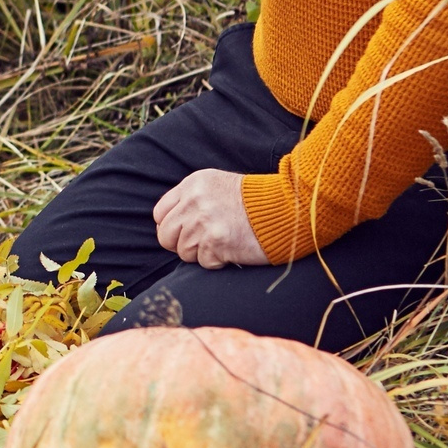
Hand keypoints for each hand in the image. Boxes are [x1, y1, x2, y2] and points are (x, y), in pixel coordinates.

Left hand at [153, 168, 267, 268]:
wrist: (287, 208)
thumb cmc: (255, 201)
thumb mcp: (218, 186)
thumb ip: (193, 200)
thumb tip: (174, 223)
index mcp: (192, 185)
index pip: (160, 214)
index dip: (171, 227)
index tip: (185, 232)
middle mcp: (193, 201)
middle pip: (166, 236)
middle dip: (181, 244)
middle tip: (202, 244)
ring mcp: (203, 222)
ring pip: (184, 252)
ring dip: (202, 254)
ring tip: (223, 243)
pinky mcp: (216, 242)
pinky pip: (204, 262)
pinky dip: (217, 261)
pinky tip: (232, 249)